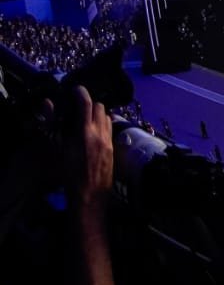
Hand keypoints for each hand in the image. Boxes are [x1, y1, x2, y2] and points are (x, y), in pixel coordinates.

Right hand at [64, 85, 114, 214]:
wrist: (89, 195)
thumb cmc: (68, 176)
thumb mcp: (57, 151)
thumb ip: (53, 127)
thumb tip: (48, 106)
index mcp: (85, 133)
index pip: (86, 104)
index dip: (81, 93)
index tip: (76, 89)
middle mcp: (100, 134)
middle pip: (100, 107)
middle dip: (90, 104)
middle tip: (78, 109)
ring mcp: (109, 140)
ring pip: (107, 117)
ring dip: (98, 115)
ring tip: (86, 121)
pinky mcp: (113, 148)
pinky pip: (110, 129)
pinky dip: (103, 125)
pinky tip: (94, 133)